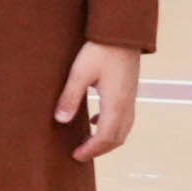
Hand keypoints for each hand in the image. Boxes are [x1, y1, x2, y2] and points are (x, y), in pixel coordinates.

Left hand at [62, 42, 144, 158]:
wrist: (121, 34)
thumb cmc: (99, 51)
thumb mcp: (79, 73)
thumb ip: (70, 97)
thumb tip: (60, 120)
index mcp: (116, 104)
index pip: (105, 137)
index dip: (91, 150)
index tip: (75, 156)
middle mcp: (127, 105)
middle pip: (117, 138)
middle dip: (99, 149)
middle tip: (79, 155)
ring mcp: (131, 99)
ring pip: (122, 129)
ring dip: (106, 140)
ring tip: (86, 143)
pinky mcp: (129, 92)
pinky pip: (123, 118)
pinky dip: (110, 126)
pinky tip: (94, 121)